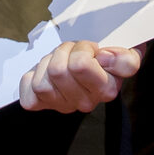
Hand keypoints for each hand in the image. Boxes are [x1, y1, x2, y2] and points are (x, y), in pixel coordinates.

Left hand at [19, 41, 140, 113]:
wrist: (87, 66)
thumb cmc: (104, 58)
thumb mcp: (125, 54)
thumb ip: (125, 59)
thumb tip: (104, 59)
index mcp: (106, 90)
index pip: (80, 65)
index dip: (84, 49)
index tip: (93, 51)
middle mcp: (85, 103)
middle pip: (58, 70)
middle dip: (64, 53)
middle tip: (73, 53)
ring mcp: (62, 105)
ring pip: (42, 81)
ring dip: (48, 63)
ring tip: (60, 61)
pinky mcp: (41, 104)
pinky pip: (27, 88)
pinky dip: (31, 75)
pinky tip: (44, 74)